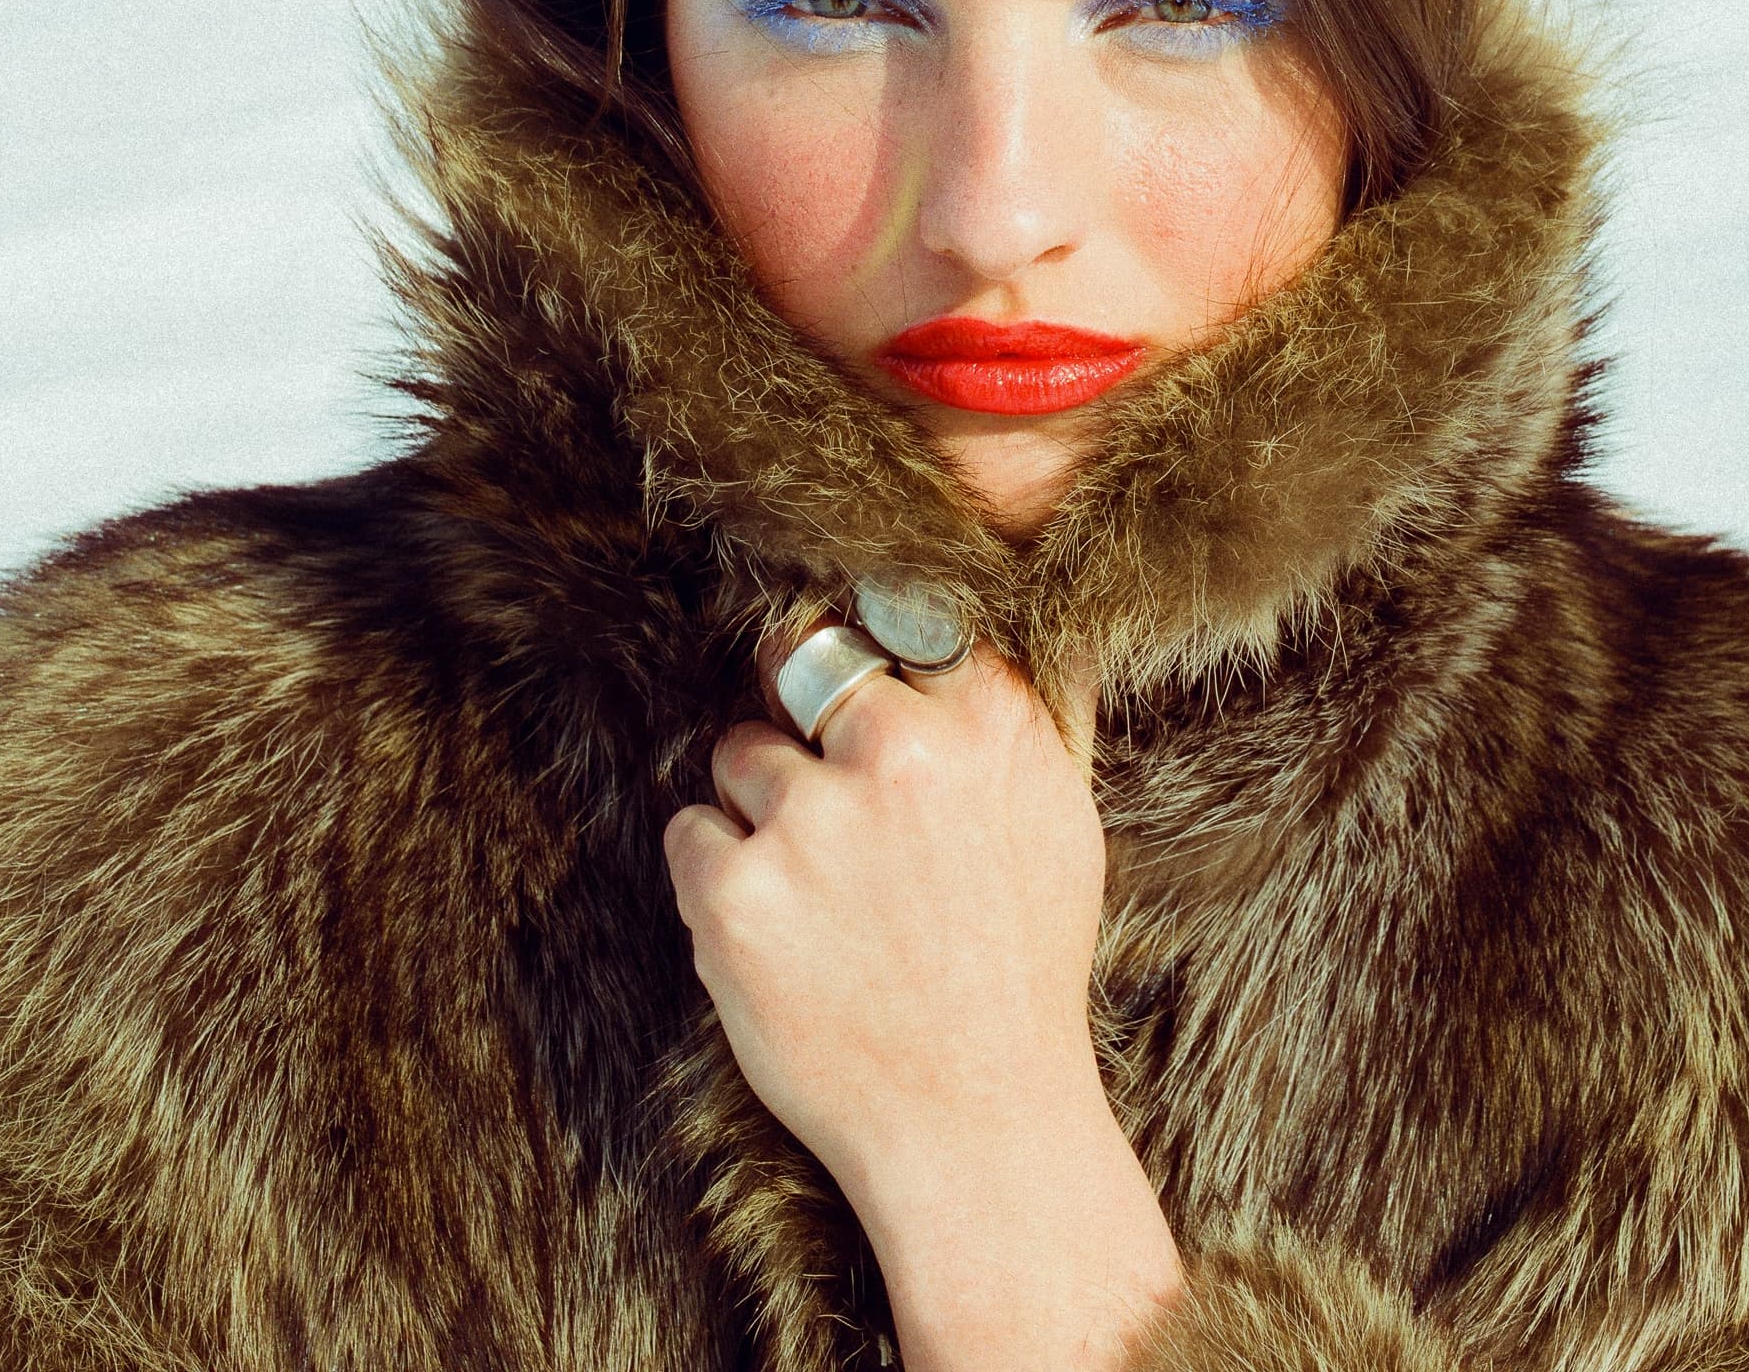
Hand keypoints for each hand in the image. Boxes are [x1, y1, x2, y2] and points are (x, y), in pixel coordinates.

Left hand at [662, 629, 1180, 1369]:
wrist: (977, 1123)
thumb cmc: (1020, 974)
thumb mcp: (1059, 824)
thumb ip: (1003, 726)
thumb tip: (941, 643)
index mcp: (987, 724)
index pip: (894, 624)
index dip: (871, 668)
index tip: (858, 702)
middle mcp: (898, 753)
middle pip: (802, 664)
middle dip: (802, 719)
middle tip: (826, 802)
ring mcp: (810, 819)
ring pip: (737, 753)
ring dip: (758, 809)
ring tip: (818, 896)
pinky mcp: (733, 890)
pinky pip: (690, 834)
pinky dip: (717, 879)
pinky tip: (779, 937)